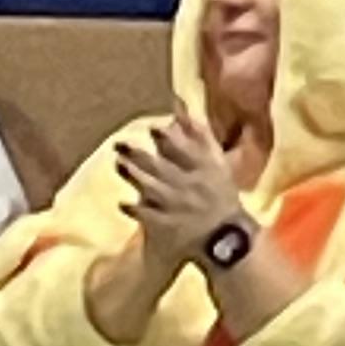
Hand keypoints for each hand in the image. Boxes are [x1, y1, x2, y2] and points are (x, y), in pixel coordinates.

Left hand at [113, 114, 247, 269]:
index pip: (186, 151)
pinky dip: (137, 210)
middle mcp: (191, 185)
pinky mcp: (170, 227)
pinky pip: (150, 217)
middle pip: (162, 168)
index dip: (168, 139)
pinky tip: (122, 203)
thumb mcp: (216, 163)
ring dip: (135, 176)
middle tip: (119, 144)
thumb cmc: (220, 195)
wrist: (226, 239)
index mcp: (205, 169)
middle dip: (140, 155)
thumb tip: (178, 106)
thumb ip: (198, 134)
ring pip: (154, 189)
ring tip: (118, 164)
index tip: (152, 128)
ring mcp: (179, 207)